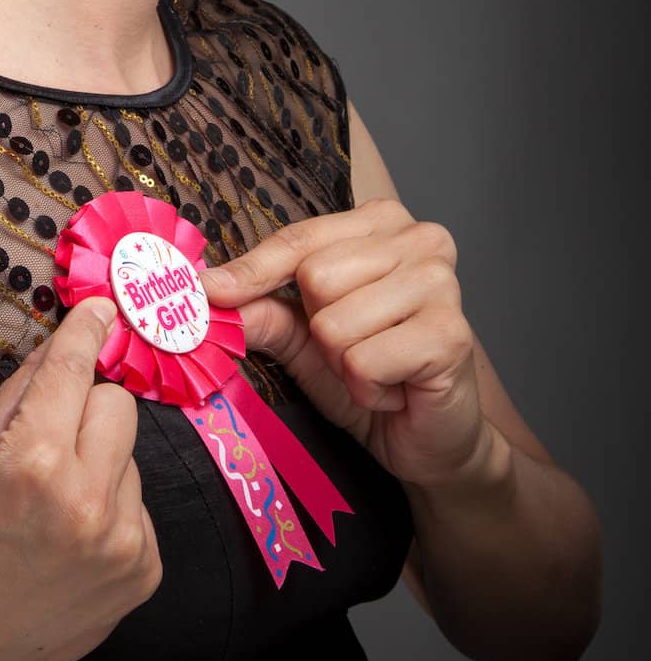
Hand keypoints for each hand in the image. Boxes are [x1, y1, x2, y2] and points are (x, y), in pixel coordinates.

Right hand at [0, 296, 161, 660]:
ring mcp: (122, 544)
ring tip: (52, 507)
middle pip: (119, 405)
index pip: (75, 368)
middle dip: (87, 409)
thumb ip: (22, 390)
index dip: (86, 330)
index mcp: (34, 460)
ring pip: (131, 458)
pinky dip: (112, 513)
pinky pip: (140, 509)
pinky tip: (71, 540)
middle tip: (50, 438)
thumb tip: (65, 339)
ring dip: (100, 466)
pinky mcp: (143, 575)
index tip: (102, 308)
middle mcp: (87, 500)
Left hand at [199, 198, 494, 490]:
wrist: (429, 437)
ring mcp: (441, 282)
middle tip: (356, 348)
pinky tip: (396, 389)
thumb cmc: (373, 373)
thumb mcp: (305, 338)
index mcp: (381, 222)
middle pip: (315, 277)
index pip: (298, 239)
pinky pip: (363, 361)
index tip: (208, 291)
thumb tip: (210, 295)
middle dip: (320, 329)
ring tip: (378, 368)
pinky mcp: (450, 333)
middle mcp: (420, 239)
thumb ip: (264, 310)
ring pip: (334, 323)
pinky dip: (367, 388)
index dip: (251, 270)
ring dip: (344, 363)